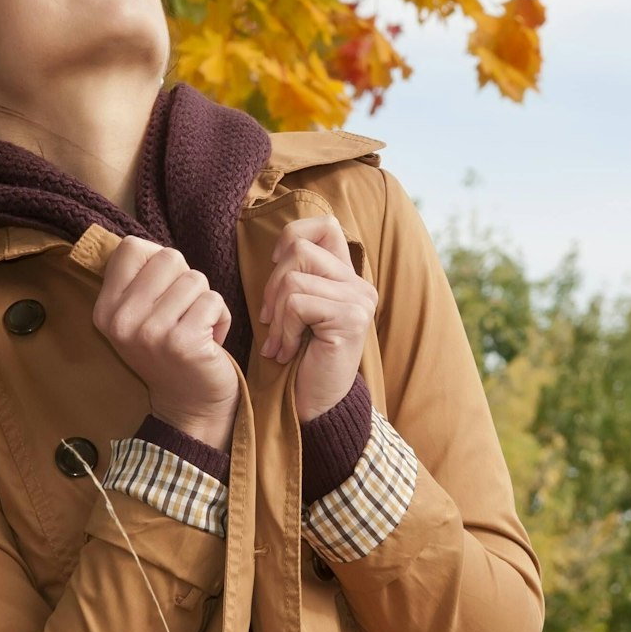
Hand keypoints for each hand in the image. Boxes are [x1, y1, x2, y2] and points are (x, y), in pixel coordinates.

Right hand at [92, 236, 239, 451]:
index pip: (130, 247)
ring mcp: (151, 332)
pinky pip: (214, 301)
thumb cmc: (170, 352)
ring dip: (205, 302)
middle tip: (182, 313)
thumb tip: (146, 245)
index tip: (163, 289)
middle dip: (186, 281)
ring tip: (196, 328)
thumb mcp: (139, 316)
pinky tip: (210, 341)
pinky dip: (221, 318)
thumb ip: (139, 279)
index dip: (157, 260)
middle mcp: (122, 320)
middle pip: (168, 258)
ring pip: (195, 279)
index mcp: (105, 309)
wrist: (190, 406)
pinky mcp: (183, 342)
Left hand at [256, 215, 376, 421]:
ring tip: (279, 341)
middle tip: (269, 319)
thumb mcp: (298, 312)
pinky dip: (283, 331)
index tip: (276, 266)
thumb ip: (298, 278)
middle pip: (300, 249)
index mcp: (347, 277)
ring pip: (294, 278)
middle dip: (272, 284)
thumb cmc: (302, 359)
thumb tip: (277, 250)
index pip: (326, 226)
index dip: (293, 236)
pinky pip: (298, 305)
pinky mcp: (350, 319)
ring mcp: (358, 300)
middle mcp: (360, 284)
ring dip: (276, 314)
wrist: (318, 405)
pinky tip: (287, 352)